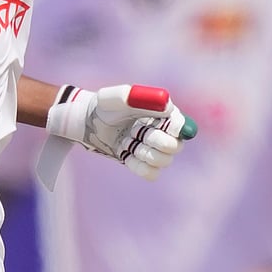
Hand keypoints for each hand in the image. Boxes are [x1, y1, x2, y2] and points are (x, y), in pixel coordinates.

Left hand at [47, 84, 197, 180]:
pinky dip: (138, 166)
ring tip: (127, 142)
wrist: (89, 123)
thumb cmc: (104, 106)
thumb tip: (166, 106)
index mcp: (165, 113)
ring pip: (165, 161)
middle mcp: (164, 131)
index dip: (175, 130)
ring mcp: (154, 149)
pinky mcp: (144, 163)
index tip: (159, 126)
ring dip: (143, 154)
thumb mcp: (114, 98)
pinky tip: (126, 154)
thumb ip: (138, 98)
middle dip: (154, 142)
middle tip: (135, 133)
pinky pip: (152, 174)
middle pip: (176, 147)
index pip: (183, 126)